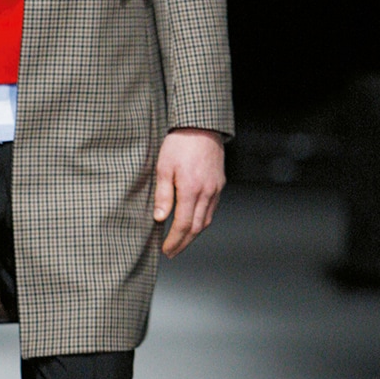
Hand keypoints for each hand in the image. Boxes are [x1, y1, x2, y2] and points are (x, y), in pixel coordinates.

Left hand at [153, 129, 224, 258]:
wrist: (201, 126)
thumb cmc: (180, 143)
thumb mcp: (163, 167)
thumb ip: (163, 195)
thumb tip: (160, 218)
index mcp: (191, 190)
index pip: (183, 225)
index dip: (174, 241)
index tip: (165, 249)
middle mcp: (207, 192)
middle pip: (196, 228)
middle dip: (183, 243)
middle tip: (171, 252)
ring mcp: (215, 189)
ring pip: (206, 220)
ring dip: (193, 234)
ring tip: (180, 241)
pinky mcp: (219, 184)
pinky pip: (212, 209)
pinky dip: (201, 221)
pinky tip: (192, 223)